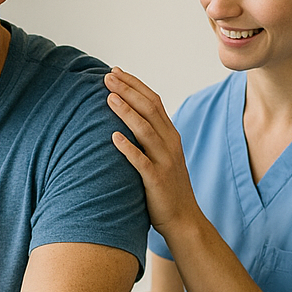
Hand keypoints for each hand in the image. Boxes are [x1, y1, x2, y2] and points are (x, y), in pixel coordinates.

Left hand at [105, 69, 199, 236]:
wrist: (184, 219)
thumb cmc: (166, 188)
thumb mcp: (162, 157)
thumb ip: (150, 138)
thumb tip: (129, 119)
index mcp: (170, 135)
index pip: (153, 101)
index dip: (134, 85)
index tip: (115, 72)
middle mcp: (170, 144)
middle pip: (149, 109)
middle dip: (128, 90)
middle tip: (107, 76)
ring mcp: (165, 161)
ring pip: (145, 130)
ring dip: (126, 112)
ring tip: (108, 97)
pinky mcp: (157, 180)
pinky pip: (141, 161)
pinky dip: (128, 148)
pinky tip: (113, 137)